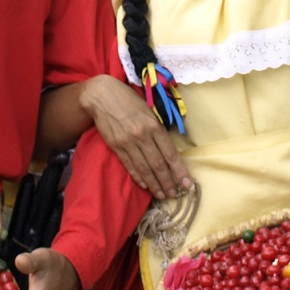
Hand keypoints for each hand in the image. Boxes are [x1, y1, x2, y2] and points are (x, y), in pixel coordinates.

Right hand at [79, 75, 192, 199]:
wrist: (102, 95)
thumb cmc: (129, 100)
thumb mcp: (149, 110)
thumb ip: (158, 128)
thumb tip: (170, 149)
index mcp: (153, 125)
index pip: (170, 153)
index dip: (180, 170)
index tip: (187, 183)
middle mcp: (142, 135)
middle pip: (158, 164)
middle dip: (168, 182)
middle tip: (174, 194)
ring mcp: (127, 142)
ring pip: (144, 168)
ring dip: (154, 184)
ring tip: (162, 194)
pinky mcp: (116, 146)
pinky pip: (129, 166)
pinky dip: (138, 177)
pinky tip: (145, 185)